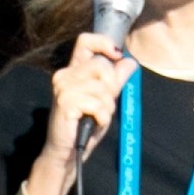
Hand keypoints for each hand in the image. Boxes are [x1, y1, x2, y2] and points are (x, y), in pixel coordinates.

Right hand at [21, 36, 128, 194]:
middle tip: (106, 105)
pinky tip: (93, 123)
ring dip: (107, 107)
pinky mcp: (65, 102)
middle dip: (112, 87)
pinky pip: (98, 104)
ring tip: (97, 117)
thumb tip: (130, 62)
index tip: (117, 55)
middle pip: (102, 65)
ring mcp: (63, 87)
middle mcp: (65, 75)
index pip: (86, 41)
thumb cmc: (84, 126)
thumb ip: (116, 80)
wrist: (68, 152)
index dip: (104, 43)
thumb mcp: (105, 100)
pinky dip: (102, 117)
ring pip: (102, 87)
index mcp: (74, 70)